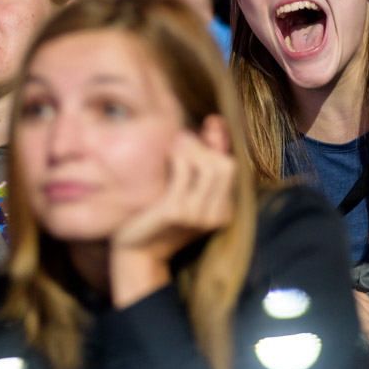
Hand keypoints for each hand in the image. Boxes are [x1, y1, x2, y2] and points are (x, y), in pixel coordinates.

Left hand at [109, 121, 235, 307]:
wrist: (134, 246)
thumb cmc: (159, 211)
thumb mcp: (187, 183)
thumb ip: (204, 156)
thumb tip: (215, 123)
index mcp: (224, 211)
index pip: (233, 166)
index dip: (221, 141)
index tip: (210, 122)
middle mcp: (217, 216)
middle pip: (226, 165)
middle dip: (205, 147)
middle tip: (183, 138)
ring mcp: (198, 216)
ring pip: (209, 167)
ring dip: (191, 148)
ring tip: (175, 143)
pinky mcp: (177, 212)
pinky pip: (185, 173)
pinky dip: (178, 157)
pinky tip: (168, 152)